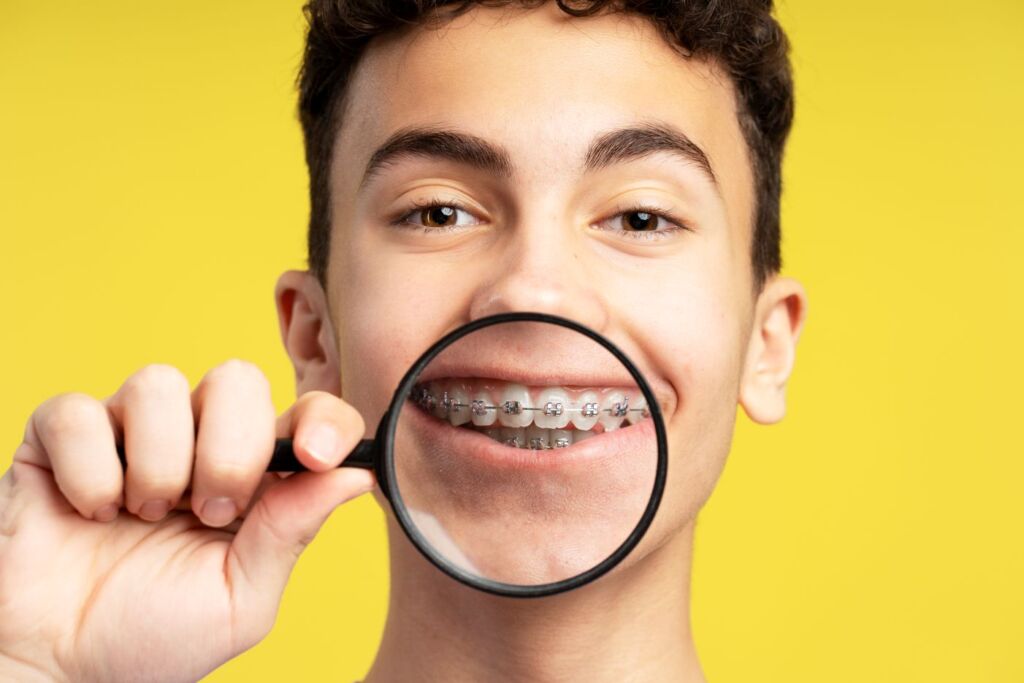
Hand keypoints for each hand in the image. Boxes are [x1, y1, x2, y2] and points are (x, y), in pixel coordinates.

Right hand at [0, 361, 373, 682]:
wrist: (61, 667)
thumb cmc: (153, 635)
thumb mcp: (240, 599)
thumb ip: (292, 531)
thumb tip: (359, 475)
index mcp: (255, 476)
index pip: (309, 413)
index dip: (324, 419)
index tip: (317, 454)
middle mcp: (198, 440)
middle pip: (237, 379)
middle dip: (230, 450)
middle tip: (209, 512)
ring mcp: (131, 433)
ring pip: (159, 382)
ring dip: (158, 461)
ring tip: (146, 515)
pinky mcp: (62, 438)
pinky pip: (80, 412)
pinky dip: (90, 469)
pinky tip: (92, 512)